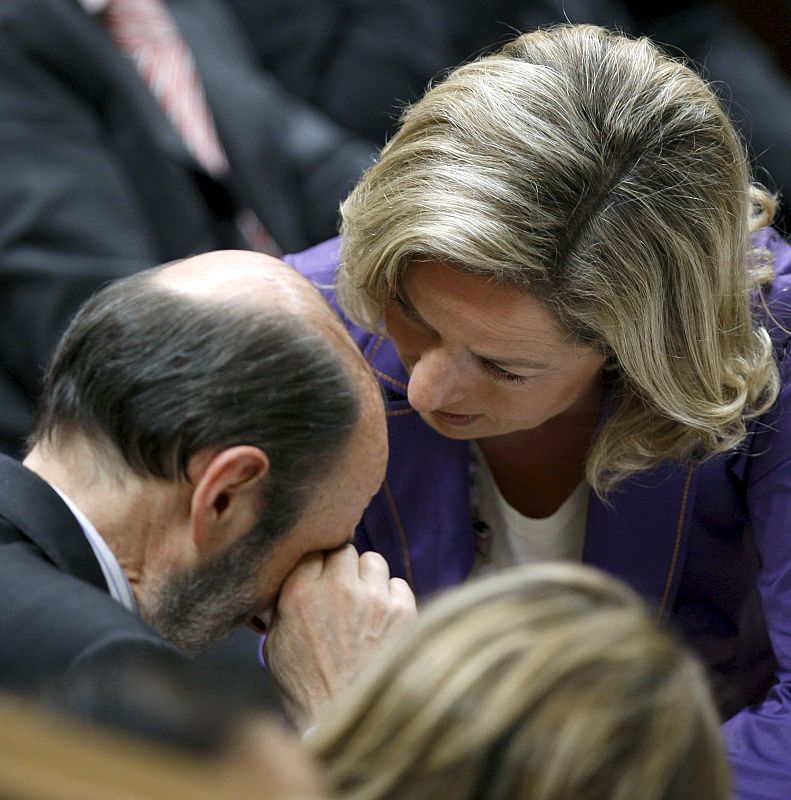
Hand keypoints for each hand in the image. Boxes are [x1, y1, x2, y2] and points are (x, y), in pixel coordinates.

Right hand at [264, 544, 415, 730]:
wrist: (347, 721)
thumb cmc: (306, 689)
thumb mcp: (275, 645)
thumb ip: (280, 606)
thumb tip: (281, 585)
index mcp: (300, 593)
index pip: (312, 551)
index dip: (317, 564)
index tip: (319, 577)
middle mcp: (337, 587)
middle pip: (344, 551)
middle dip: (342, 568)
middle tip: (342, 590)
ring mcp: (373, 597)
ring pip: (374, 561)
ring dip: (368, 578)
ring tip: (364, 604)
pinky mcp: (402, 611)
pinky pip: (398, 584)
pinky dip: (392, 597)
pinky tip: (384, 620)